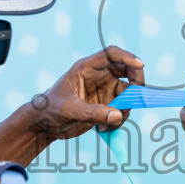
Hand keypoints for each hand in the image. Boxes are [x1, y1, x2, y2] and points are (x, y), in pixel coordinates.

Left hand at [29, 45, 144, 141]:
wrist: (44, 125)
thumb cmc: (50, 110)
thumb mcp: (69, 110)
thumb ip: (93, 113)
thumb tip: (118, 115)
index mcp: (86, 68)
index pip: (111, 54)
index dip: (127, 56)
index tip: (140, 65)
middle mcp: (98, 76)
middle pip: (127, 71)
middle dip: (136, 83)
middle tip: (137, 99)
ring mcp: (104, 91)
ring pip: (127, 95)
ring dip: (125, 110)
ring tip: (107, 125)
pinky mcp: (106, 106)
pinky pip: (122, 110)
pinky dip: (118, 121)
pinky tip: (102, 129)